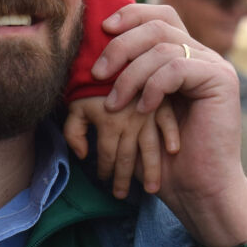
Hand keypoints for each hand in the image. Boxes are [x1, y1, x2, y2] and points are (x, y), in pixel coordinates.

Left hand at [63, 93, 180, 197]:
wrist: (113, 51)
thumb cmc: (89, 82)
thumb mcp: (77, 106)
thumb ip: (74, 131)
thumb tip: (82, 154)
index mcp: (107, 118)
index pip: (106, 153)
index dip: (104, 169)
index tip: (103, 180)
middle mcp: (129, 115)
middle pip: (127, 156)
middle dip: (124, 178)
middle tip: (121, 195)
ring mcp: (149, 107)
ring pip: (149, 147)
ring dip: (149, 170)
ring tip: (150, 190)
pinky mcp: (166, 98)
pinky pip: (169, 121)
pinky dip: (169, 137)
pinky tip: (172, 152)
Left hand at [92, 5, 246, 246]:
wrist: (198, 188)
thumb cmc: (163, 158)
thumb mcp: (134, 114)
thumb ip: (123, 81)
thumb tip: (89, 59)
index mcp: (183, 58)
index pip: (159, 16)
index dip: (130, 16)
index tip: (102, 30)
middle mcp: (202, 56)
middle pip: (158, 25)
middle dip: (120, 46)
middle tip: (97, 74)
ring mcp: (214, 66)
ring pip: (162, 46)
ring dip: (130, 75)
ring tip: (115, 105)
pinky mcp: (222, 80)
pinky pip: (177, 67)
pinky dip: (153, 86)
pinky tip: (144, 109)